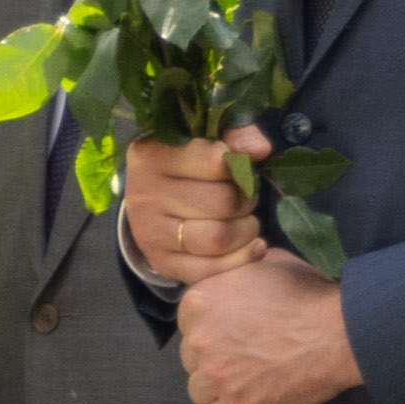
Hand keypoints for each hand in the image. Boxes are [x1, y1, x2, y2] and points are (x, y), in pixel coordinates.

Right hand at [120, 128, 267, 290]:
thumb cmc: (187, 163)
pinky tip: (253, 245)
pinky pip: (211, 269)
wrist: (153, 201)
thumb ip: (236, 134)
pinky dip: (242, 258)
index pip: (214, 161)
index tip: (241, 166)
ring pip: (217, 238)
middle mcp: (143, 194)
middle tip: (247, 196)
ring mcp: (149, 233)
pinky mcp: (162, 263)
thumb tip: (261, 149)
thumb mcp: (204, 138)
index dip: (239, 165)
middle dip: (246, 199)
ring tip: (246, 219)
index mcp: (151, 155)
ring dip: (246, 229)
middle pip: (222, 202)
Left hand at [174, 252, 359, 403]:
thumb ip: (240, 268)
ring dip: (220, 391)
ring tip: (251, 383)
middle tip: (249, 358)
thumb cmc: (309, 293)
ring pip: (198, 392)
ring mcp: (216, 375)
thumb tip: (242, 262)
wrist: (340, 331)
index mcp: (200, 300)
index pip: (187, 325)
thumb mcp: (269, 263)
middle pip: (190, 360)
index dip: (212, 330)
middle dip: (215, 360)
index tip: (237, 333)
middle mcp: (199, 338)